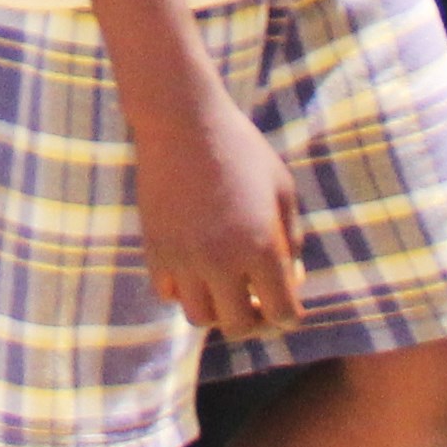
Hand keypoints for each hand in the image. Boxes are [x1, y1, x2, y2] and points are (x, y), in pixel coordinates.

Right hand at [131, 87, 307, 339]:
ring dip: (216, 308)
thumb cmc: (242, 149)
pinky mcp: (155, 249)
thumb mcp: (282, 189)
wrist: (183, 120)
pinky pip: (169, 293)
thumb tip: (291, 279)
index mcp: (262, 248)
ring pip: (200, 317)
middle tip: (256, 300)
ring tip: (224, 285)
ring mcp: (184, 258)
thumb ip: (291, 239)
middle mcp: (222, 262)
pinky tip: (195, 266)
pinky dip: (184, 290)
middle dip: (254, 319)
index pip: (283, 315)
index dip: (289, 314)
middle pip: (239, 326)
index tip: (286, 301)